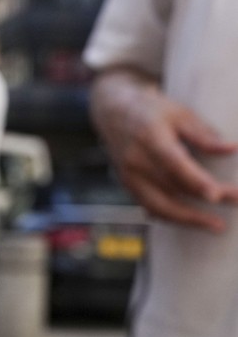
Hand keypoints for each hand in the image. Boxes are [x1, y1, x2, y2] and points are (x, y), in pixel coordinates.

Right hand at [92, 72, 237, 231]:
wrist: (112, 113)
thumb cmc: (150, 111)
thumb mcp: (179, 113)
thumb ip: (203, 134)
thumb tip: (231, 149)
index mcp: (149, 137)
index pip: (173, 163)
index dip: (195, 180)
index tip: (216, 195)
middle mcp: (135, 160)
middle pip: (171, 187)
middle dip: (205, 198)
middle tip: (236, 201)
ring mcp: (128, 176)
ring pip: (158, 206)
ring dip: (188, 218)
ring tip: (215, 226)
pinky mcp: (128, 185)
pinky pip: (150, 207)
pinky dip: (172, 216)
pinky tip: (191, 220)